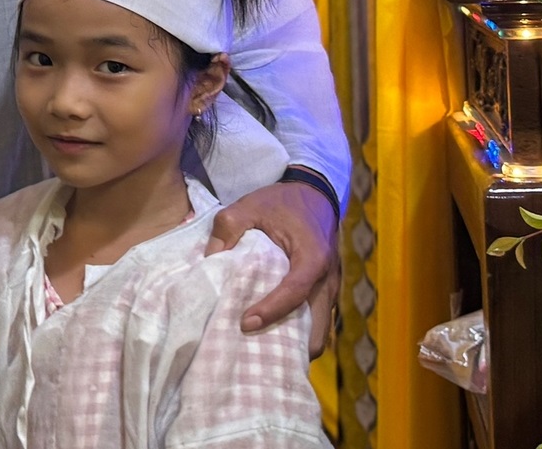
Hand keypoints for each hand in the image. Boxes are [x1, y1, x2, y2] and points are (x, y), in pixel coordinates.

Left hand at [207, 180, 338, 354]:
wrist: (315, 193)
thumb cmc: (282, 201)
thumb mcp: (249, 205)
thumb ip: (227, 228)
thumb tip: (210, 261)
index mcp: (312, 256)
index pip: (295, 292)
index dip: (271, 311)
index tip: (245, 323)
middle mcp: (328, 279)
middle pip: (317, 327)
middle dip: (290, 344)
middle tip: (255, 349)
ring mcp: (331, 288)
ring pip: (319, 330)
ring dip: (295, 342)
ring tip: (262, 348)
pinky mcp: (327, 292)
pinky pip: (316, 321)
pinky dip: (299, 332)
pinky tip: (273, 334)